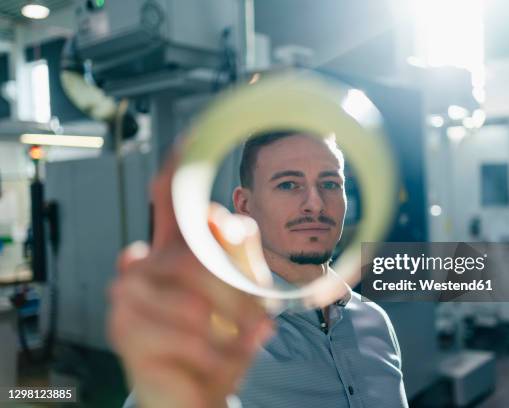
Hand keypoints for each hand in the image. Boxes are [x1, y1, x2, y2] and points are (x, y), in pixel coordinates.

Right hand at [108, 152, 273, 407]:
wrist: (199, 393)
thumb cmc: (222, 339)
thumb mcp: (245, 297)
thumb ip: (238, 255)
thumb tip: (219, 217)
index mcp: (177, 247)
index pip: (170, 195)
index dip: (180, 165)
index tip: (193, 134)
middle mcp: (146, 260)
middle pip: (198, 250)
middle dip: (239, 289)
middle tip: (262, 319)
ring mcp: (129, 292)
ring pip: (192, 291)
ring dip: (232, 322)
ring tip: (249, 340)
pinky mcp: (124, 326)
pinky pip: (182, 329)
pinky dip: (216, 349)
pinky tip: (230, 358)